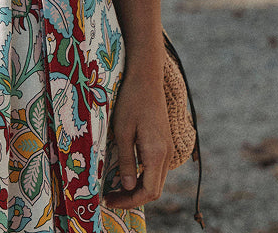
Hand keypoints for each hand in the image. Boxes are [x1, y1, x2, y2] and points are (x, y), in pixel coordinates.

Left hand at [104, 67, 171, 208]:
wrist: (146, 77)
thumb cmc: (131, 101)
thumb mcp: (122, 131)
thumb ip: (126, 160)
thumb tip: (127, 187)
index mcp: (156, 153)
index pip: (149, 192)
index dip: (129, 201)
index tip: (109, 200)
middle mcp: (166, 153)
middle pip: (154, 190)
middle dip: (133, 198)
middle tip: (110, 197)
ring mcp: (167, 148)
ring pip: (157, 180)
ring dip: (138, 188)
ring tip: (115, 188)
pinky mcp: (164, 142)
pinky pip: (156, 169)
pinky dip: (144, 177)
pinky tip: (127, 173)